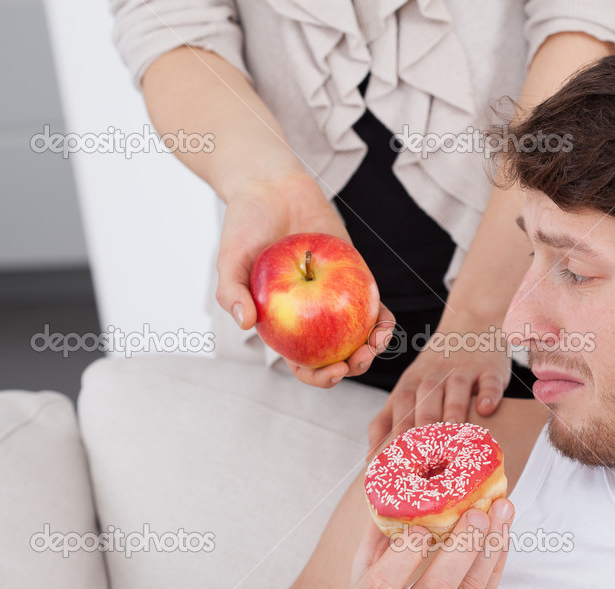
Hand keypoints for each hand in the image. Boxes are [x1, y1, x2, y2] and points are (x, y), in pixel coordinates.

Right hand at [214, 171, 393, 385]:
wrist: (271, 186)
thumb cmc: (245, 224)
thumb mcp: (229, 257)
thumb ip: (231, 291)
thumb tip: (245, 324)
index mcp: (282, 325)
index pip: (302, 363)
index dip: (317, 376)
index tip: (331, 371)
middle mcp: (310, 317)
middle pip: (336, 354)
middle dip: (352, 366)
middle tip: (359, 360)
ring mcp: (335, 298)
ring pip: (359, 334)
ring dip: (373, 346)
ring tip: (378, 343)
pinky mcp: (354, 276)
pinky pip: (372, 304)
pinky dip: (381, 316)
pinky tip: (386, 321)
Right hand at [326, 499, 514, 588]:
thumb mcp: (357, 586)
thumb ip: (374, 541)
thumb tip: (392, 490)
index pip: (383, 584)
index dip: (405, 551)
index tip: (422, 523)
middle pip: (438, 587)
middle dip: (463, 543)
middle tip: (477, 510)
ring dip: (490, 548)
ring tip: (501, 511)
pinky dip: (495, 568)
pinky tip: (501, 540)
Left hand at [368, 319, 511, 449]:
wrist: (470, 324)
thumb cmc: (435, 369)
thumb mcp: (408, 388)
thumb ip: (387, 420)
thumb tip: (368, 458)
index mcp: (411, 383)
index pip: (400, 407)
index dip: (395, 433)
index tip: (395, 461)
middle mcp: (435, 376)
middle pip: (425, 398)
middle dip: (422, 426)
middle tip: (423, 456)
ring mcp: (463, 370)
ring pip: (456, 389)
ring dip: (453, 410)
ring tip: (453, 435)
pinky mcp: (490, 368)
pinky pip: (489, 381)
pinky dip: (488, 394)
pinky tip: (486, 409)